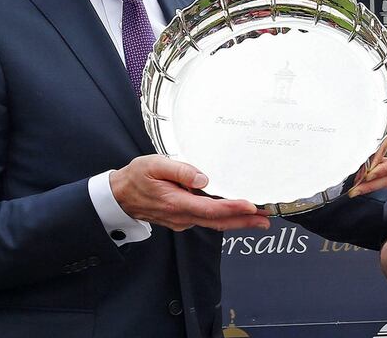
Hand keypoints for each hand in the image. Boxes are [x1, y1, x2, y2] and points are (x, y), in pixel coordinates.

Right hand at [110, 154, 270, 231]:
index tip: (250, 206)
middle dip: (244, 221)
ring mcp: (182, 220)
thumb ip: (180, 170)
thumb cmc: (136, 178)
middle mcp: (181, 216)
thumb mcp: (154, 165)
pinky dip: (223, 218)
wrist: (120, 195)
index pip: (210, 209)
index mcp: (176, 202)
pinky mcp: (182, 218)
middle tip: (266, 218)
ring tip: (258, 217)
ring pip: (213, 222)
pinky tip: (235, 213)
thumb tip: (203, 178)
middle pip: (218, 222)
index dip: (232, 209)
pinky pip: (206, 220)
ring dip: (236, 220)